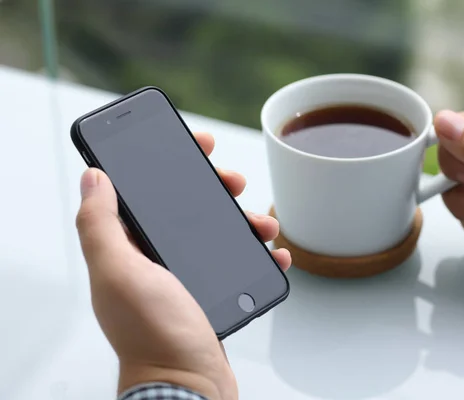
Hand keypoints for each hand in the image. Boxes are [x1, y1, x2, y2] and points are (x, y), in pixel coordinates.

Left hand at [75, 132, 291, 399]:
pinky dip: (259, 255)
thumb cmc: (154, 334)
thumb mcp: (121, 272)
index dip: (171, 161)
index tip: (197, 144)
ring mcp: (185, 276)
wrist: (189, 387)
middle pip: (188, 207)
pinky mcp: (211, 293)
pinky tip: (274, 254)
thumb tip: (93, 177)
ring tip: (265, 226)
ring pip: (219, 232)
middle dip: (216, 187)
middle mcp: (155, 259)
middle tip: (234, 181)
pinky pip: (239, 263)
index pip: (146, 191)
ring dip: (246, 221)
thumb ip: (100, 225)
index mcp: (130, 247)